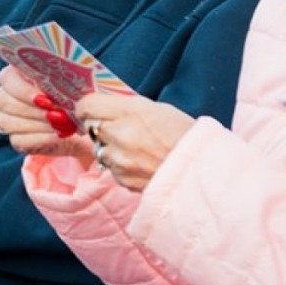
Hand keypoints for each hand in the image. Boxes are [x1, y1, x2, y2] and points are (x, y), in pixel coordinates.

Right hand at [0, 68, 92, 160]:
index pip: (7, 78)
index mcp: (18, 75)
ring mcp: (8, 119)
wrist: (85, 122)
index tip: (45, 99)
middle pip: (3, 100)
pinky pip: (19, 140)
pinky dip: (42, 138)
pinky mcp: (16, 140)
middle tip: (58, 114)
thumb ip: (65, 82)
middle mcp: (7, 96)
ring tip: (63, 123)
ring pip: (7, 122)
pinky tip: (59, 135)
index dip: (23, 90)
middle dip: (33, 109)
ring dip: (38, 124)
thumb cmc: (77, 96)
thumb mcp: (74, 85)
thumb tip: (69, 89)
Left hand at [75, 92, 194, 191]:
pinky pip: (112, 169)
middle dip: (101, 128)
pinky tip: (142, 164)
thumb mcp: (158, 109)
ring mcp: (117, 159)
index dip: (87, 107)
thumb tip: (107, 108)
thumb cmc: (184, 136)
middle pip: (91, 127)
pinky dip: (122, 166)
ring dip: (111, 149)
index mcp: (128, 111)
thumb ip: (128, 108)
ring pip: (100, 150)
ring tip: (137, 150)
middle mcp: (118, 134)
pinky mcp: (121, 178)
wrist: (199, 171)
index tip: (91, 109)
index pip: (87, 105)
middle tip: (119, 129)